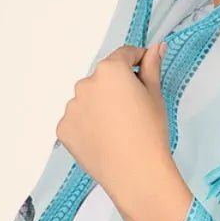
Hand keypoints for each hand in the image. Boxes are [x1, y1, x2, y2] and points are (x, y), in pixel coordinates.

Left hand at [56, 42, 171, 206]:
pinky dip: (87, 125)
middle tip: (132, 112)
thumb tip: (156, 47)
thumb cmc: (150, 133)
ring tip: (117, 130)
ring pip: (87, 100)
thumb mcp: (155, 96)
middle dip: (116, 88)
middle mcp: (85, 83)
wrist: (136, 173)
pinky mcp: (63, 128)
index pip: (123, 55)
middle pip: (103, 79)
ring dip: (99, 106)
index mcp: (110, 70)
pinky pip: (77, 120)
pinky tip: (103, 140)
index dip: (137, 61)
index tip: (144, 71)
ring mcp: (71, 107)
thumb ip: (151, 67)